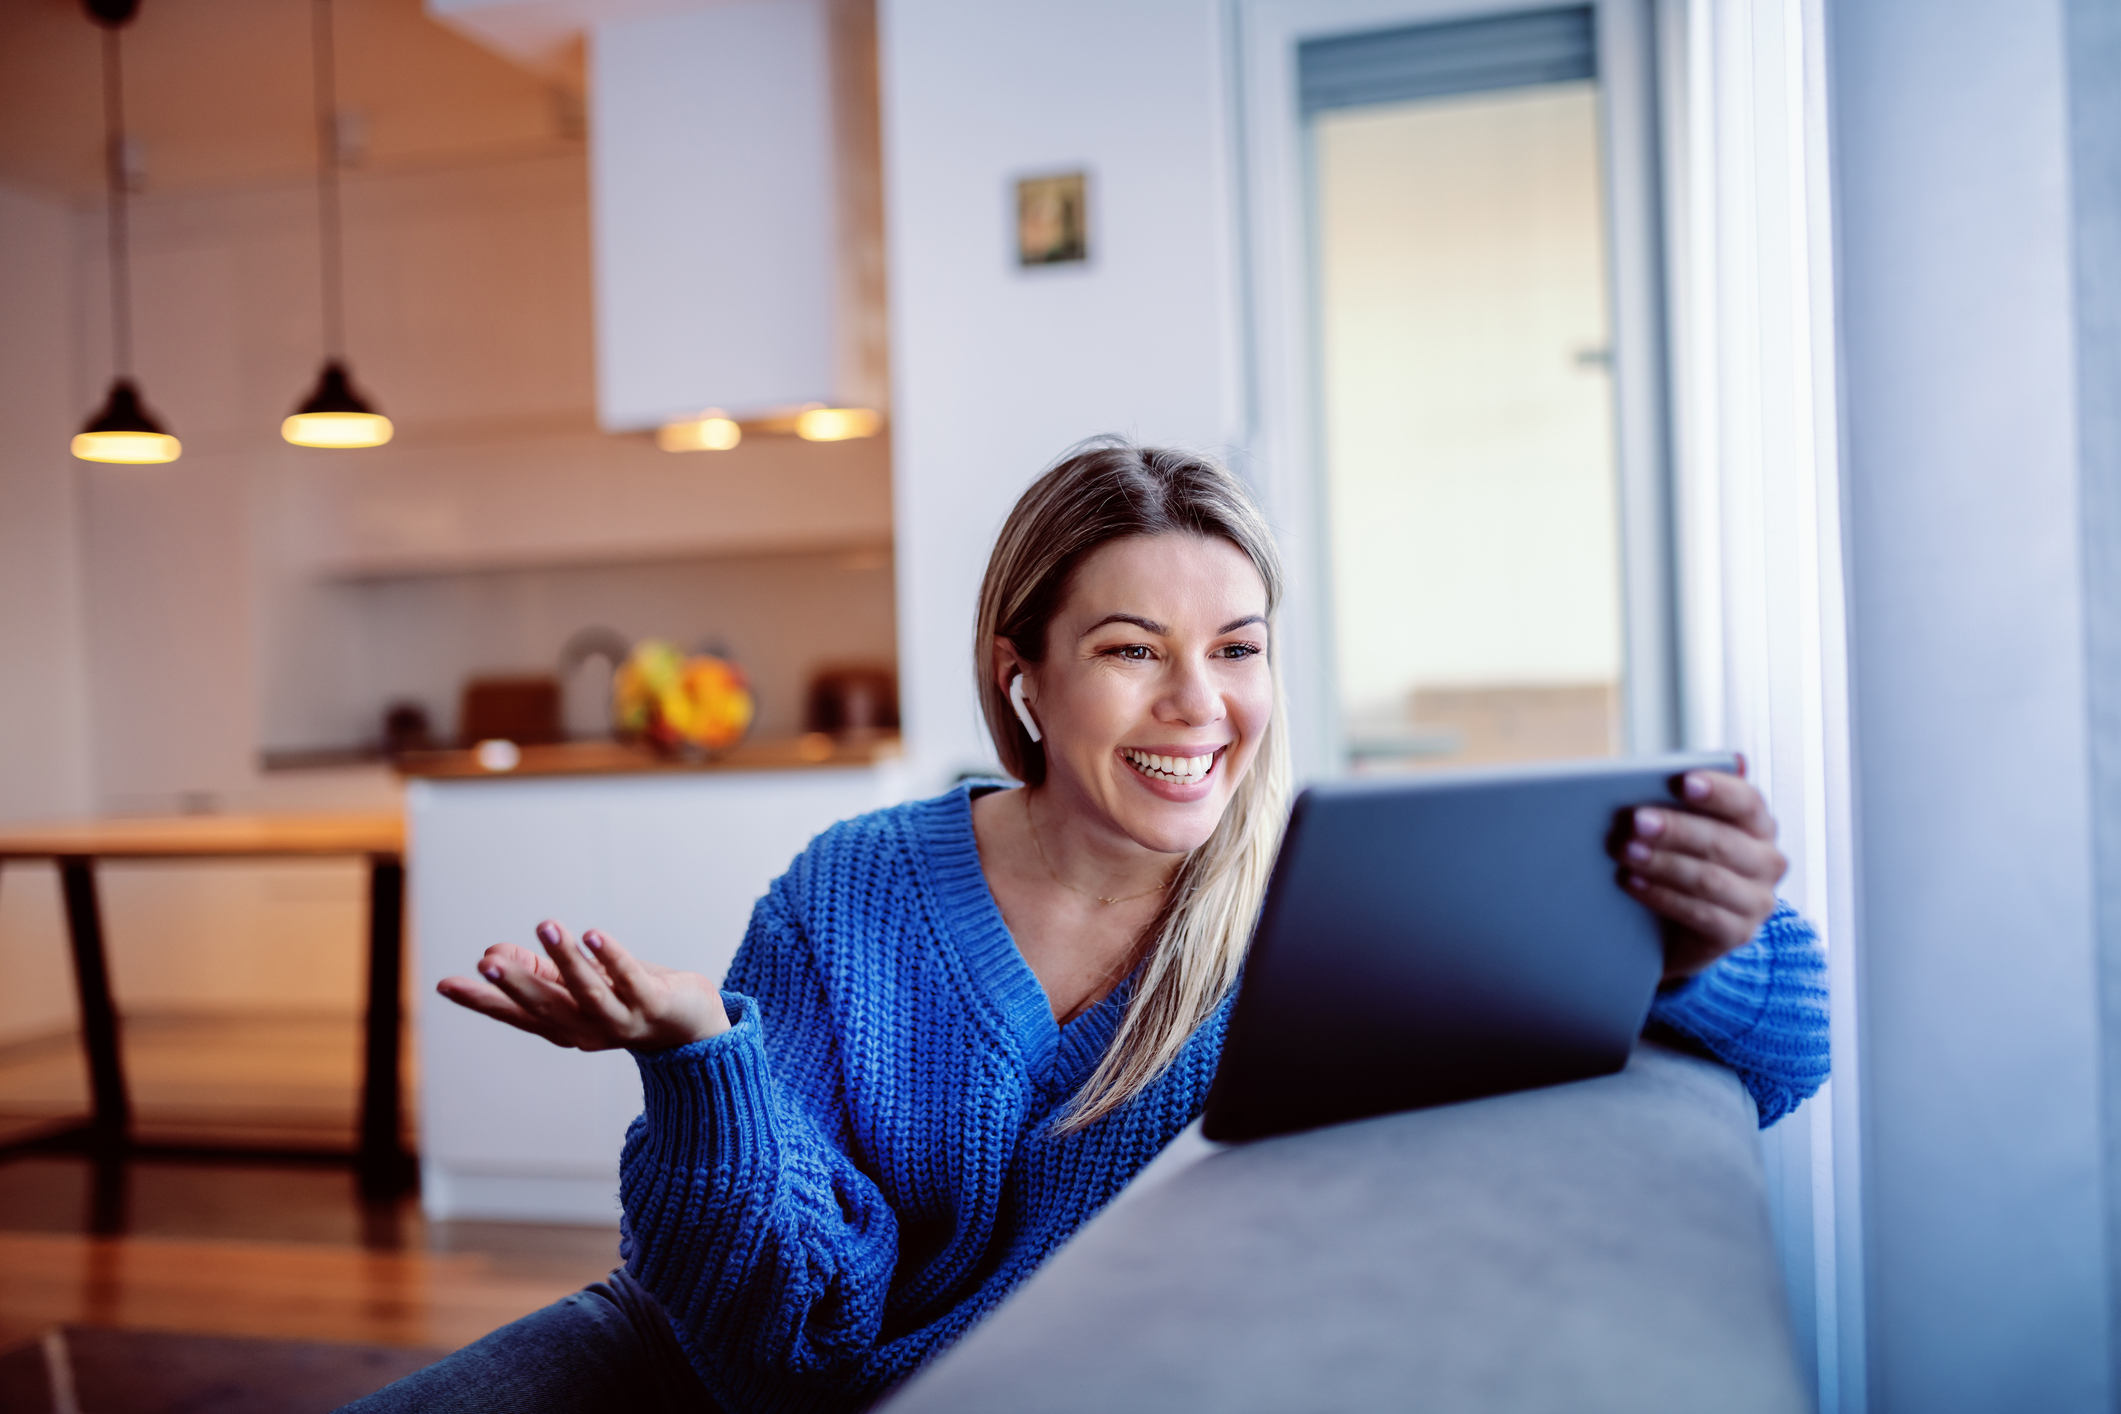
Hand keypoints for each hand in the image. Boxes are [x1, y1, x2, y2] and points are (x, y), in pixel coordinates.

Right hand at [436, 920, 729, 1051]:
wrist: (690, 1024)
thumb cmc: (628, 998)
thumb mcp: (579, 984)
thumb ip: (539, 971)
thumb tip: (492, 952)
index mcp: (563, 1025)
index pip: (515, 1014)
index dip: (482, 1001)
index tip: (446, 984)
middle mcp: (587, 1029)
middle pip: (547, 1008)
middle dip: (517, 984)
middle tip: (487, 961)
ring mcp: (622, 1020)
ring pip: (589, 991)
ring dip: (566, 960)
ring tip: (546, 925)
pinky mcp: (654, 1004)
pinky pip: (630, 978)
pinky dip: (612, 958)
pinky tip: (594, 934)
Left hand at [1619, 766, 1787, 980]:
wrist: (1677, 928)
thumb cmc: (1678, 860)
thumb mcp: (1680, 829)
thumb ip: (1675, 801)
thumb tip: (1653, 777)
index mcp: (1758, 824)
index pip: (1746, 801)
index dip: (1716, 790)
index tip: (1682, 781)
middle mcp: (1767, 861)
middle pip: (1722, 840)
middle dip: (1676, 829)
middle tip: (1635, 820)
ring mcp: (1756, 901)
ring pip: (1709, 878)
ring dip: (1663, 863)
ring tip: (1626, 851)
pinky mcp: (1738, 933)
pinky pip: (1699, 913)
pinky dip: (1661, 896)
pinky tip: (1631, 881)